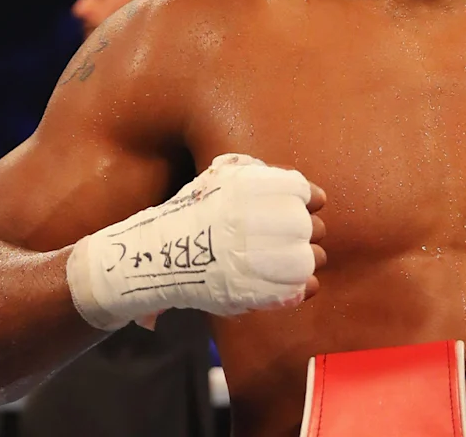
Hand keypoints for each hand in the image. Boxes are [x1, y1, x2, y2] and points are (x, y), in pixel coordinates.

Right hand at [67, 154, 328, 330]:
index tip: (306, 206)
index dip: (308, 199)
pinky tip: (297, 285)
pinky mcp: (252, 290)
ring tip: (294, 262)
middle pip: (310, 227)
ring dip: (308, 261)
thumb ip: (258, 175)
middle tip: (293, 238)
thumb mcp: (219, 176)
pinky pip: (296, 289)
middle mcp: (257, 220)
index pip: (302, 191)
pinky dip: (301, 288)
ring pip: (309, 260)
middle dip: (307, 232)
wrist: (155, 255)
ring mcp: (256, 257)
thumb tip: (307, 191)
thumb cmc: (191, 213)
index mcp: (251, 189)